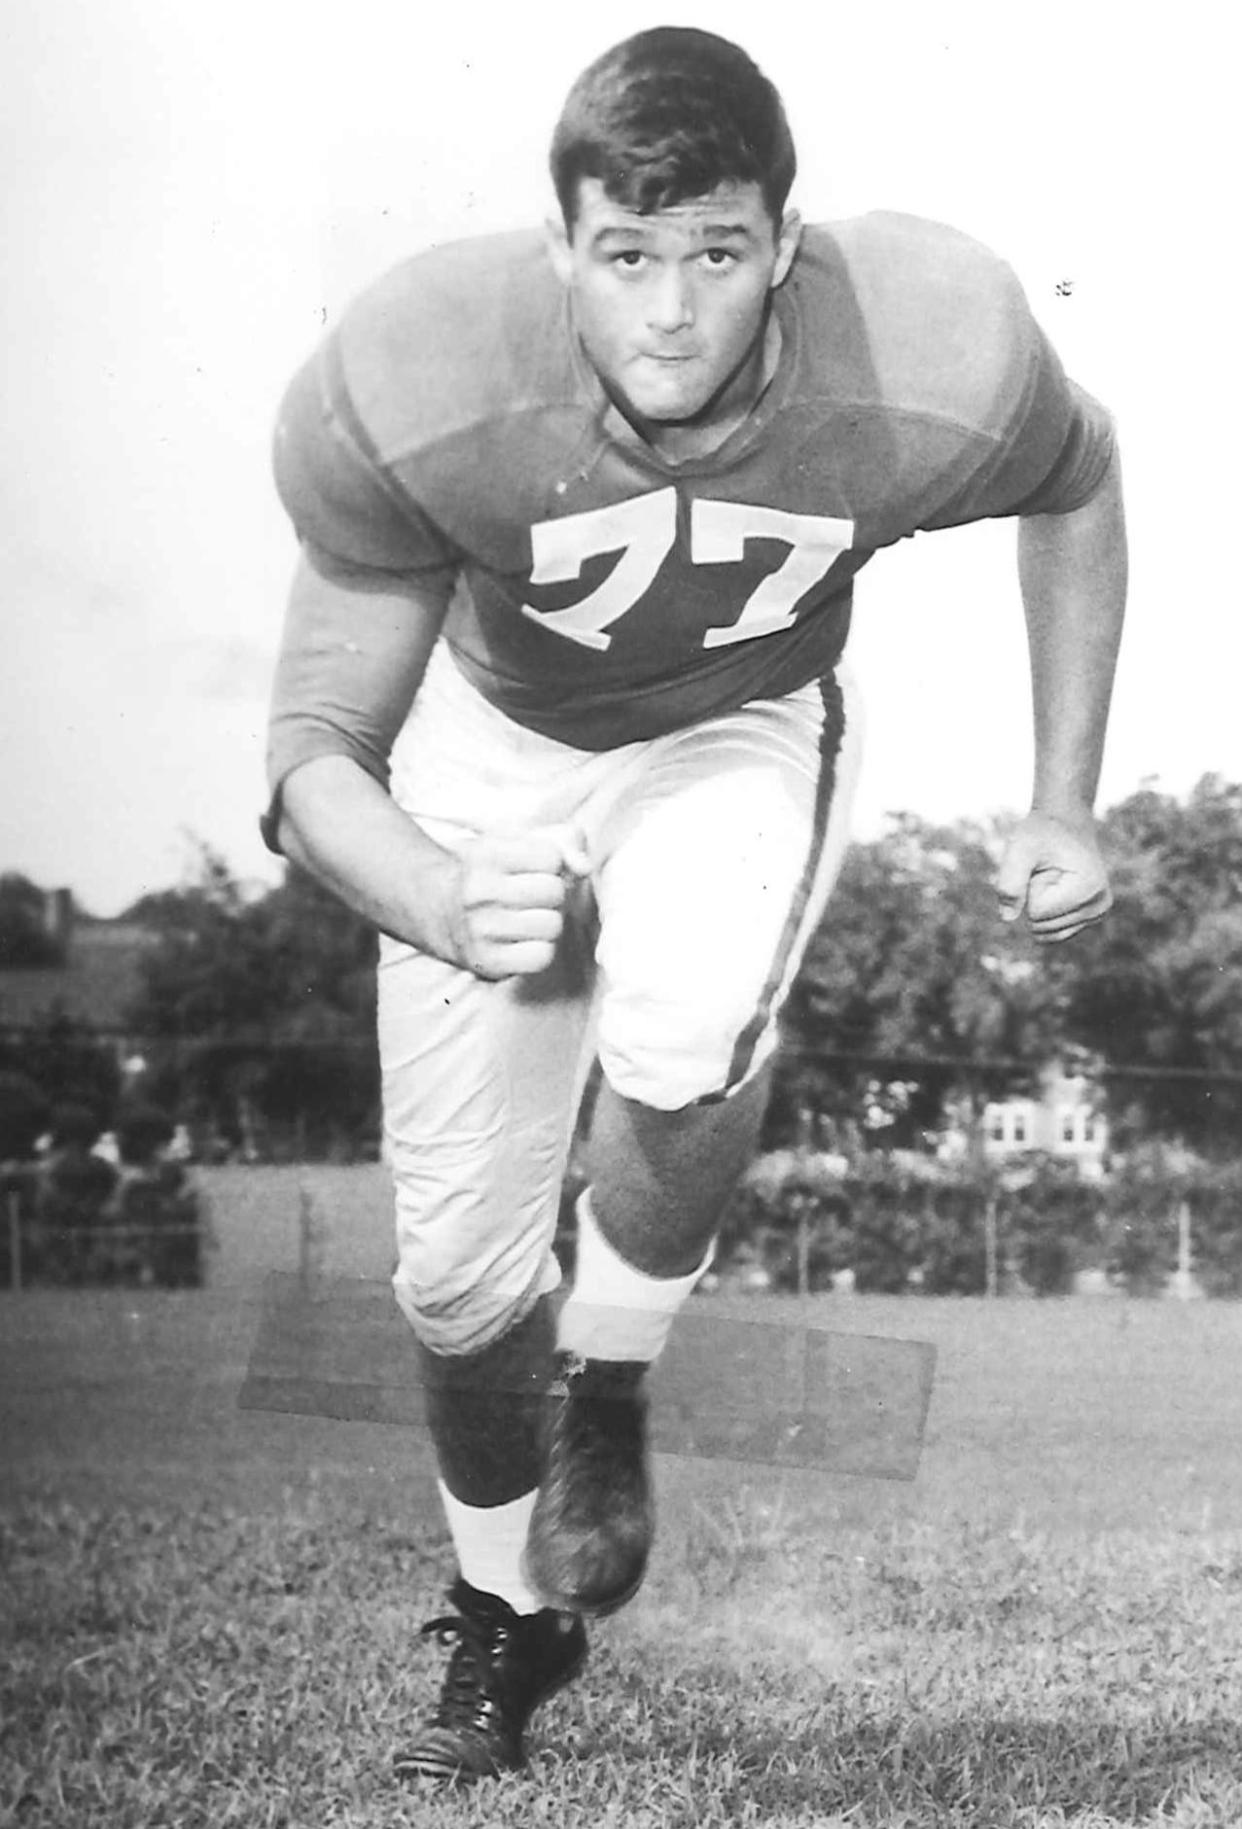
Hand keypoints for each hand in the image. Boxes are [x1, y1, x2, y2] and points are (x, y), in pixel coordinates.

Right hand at [448, 826, 589, 979]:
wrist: (429, 906)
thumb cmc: (482, 871)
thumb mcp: (512, 843)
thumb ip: (559, 844)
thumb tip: (585, 867)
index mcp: (486, 856)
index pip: (552, 857)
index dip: (550, 863)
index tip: (532, 869)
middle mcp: (480, 893)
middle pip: (554, 892)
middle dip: (550, 893)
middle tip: (530, 897)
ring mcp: (481, 930)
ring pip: (552, 925)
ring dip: (546, 921)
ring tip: (526, 918)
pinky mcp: (485, 962)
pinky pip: (541, 957)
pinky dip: (539, 949)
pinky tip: (523, 941)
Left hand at [995, 810, 1110, 942]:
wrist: (1066, 823)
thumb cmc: (1042, 832)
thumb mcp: (1019, 847)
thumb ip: (1009, 880)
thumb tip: (1007, 917)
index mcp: (1088, 887)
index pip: (1036, 912)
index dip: (1030, 887)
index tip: (1045, 865)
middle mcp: (1100, 904)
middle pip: (1041, 925)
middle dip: (1035, 897)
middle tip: (1048, 870)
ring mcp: (1098, 913)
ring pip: (1046, 932)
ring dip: (1040, 904)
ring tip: (1053, 877)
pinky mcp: (1092, 918)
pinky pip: (1054, 933)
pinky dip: (1047, 913)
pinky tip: (1058, 888)